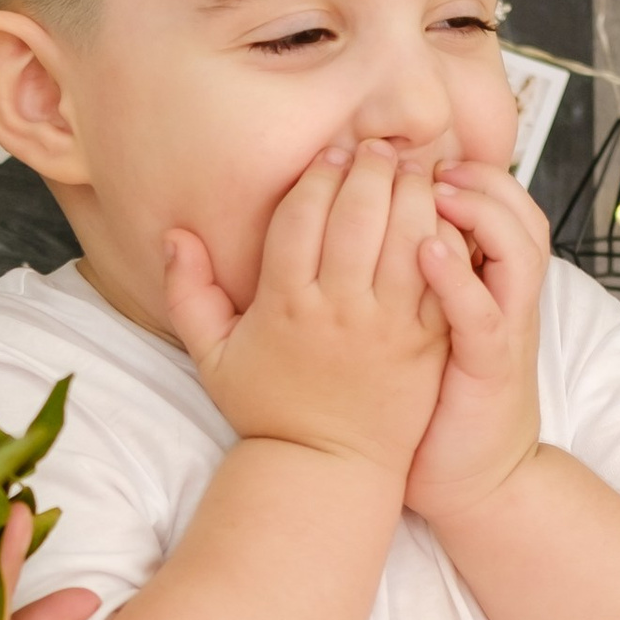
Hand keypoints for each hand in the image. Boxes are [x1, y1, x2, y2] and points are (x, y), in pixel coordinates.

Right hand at [164, 142, 448, 474]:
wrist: (328, 469)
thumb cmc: (270, 411)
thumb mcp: (212, 357)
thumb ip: (188, 293)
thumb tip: (174, 236)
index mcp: (285, 305)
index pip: (302, 216)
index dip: (319, 175)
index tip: (331, 154)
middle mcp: (339, 309)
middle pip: (359, 213)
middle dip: (371, 169)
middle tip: (378, 149)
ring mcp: (389, 325)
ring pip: (408, 234)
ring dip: (413, 192)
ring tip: (412, 171)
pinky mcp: (428, 340)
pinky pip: (442, 274)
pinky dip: (445, 237)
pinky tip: (441, 216)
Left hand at [404, 160, 548, 528]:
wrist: (470, 482)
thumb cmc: (430, 408)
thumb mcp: (419, 334)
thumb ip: (399, 282)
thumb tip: (344, 232)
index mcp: (480, 284)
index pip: (484, 206)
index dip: (452, 171)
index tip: (395, 150)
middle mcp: (500, 297)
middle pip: (507, 210)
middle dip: (466, 175)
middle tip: (417, 153)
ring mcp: (502, 329)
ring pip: (518, 246)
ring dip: (481, 210)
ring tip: (435, 185)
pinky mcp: (493, 367)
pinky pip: (486, 313)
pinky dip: (462, 279)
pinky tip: (429, 251)